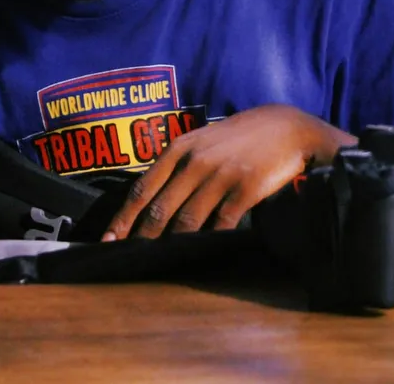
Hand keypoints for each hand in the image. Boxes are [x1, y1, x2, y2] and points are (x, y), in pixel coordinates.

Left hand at [102, 104, 355, 240]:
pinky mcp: (245, 189)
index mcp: (179, 148)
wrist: (286, 128)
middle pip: (160, 209)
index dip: (123, 218)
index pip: (142, 189)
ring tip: (159, 265)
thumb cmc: (238, 137)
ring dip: (170, 245)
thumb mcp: (202, 141)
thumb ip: (177, 165)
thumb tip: (150, 201)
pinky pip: (221, 224)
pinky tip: (199, 256)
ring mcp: (220, 175)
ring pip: (187, 221)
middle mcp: (195, 162)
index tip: (107, 240)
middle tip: (127, 261)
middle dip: (141, 239)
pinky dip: (208, 242)